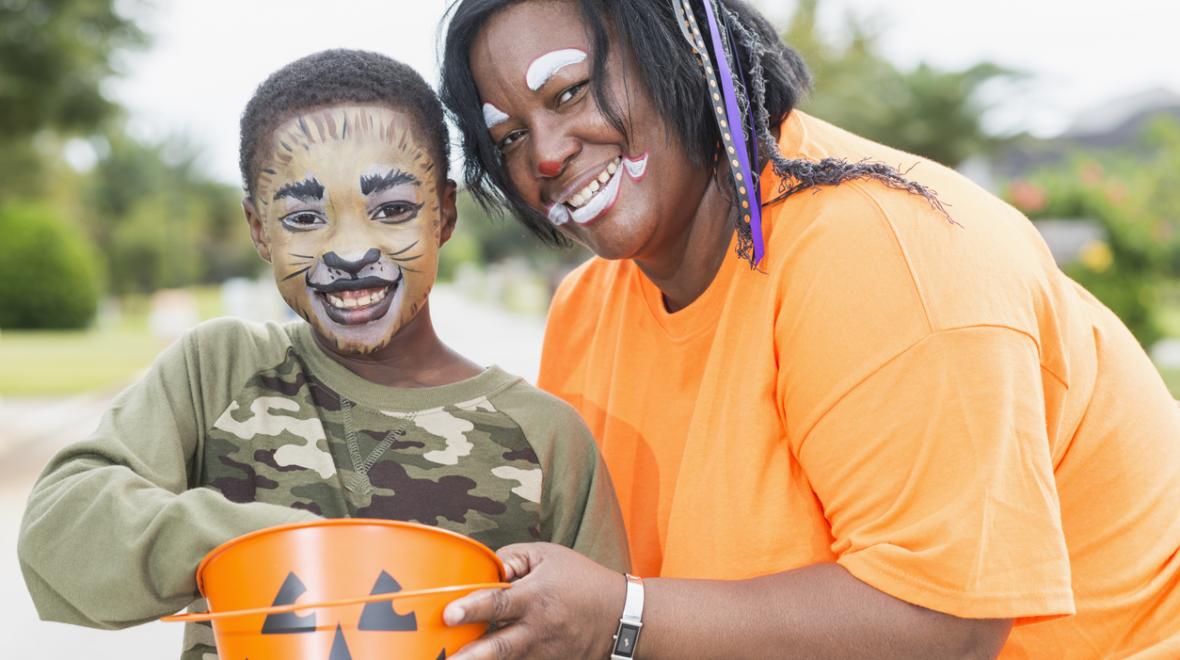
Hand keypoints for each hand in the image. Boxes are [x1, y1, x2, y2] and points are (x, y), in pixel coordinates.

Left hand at [444, 542, 626, 659]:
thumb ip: (512, 558)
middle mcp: (537, 628)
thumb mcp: (548, 555)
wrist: (619, 615)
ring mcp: (543, 651)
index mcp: (536, 597)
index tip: (449, 614)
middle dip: (471, 656)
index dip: (472, 607)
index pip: (499, 602)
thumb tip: (483, 571)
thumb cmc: (580, 579)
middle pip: (500, 647)